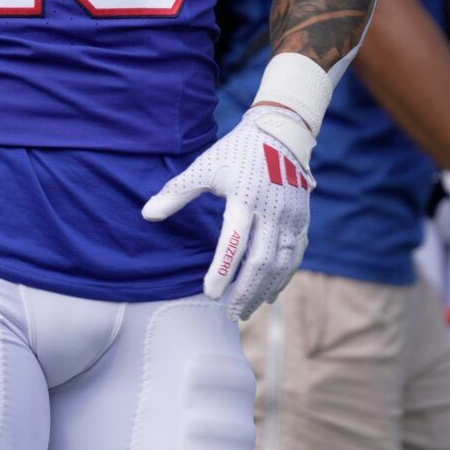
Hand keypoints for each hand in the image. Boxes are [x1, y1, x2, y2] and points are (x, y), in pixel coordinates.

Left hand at [141, 106, 314, 319]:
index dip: (223, 269)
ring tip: (245, 310)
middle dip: (244, 291)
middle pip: (261, 261)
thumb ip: (177, 193)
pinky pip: (294, 256)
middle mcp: (272, 210)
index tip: (210, 294)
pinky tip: (269, 293)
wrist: (280, 134)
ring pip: (280, 263)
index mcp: (245, 197)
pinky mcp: (302, 220)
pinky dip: (282, 278)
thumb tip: (146, 214)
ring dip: (263, 290)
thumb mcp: (204, 167)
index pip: (235, 241)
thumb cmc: (236, 151)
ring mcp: (291, 217)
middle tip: (229, 314)